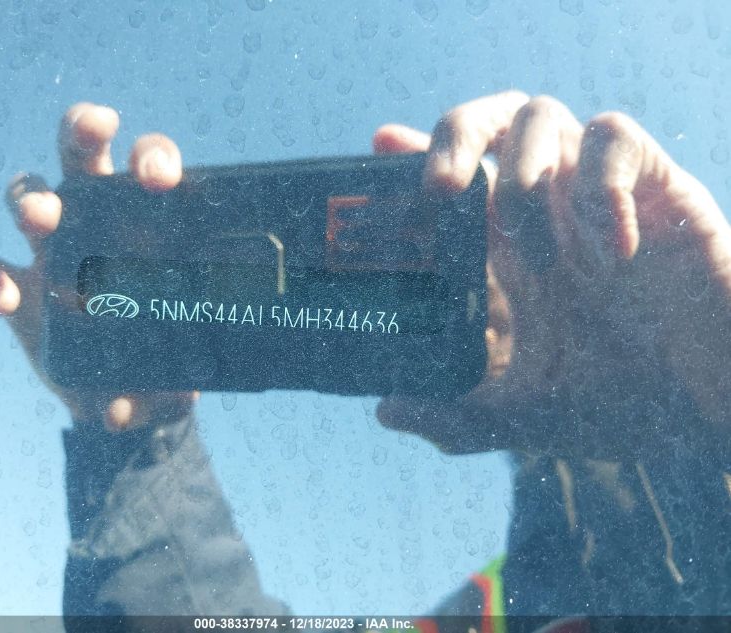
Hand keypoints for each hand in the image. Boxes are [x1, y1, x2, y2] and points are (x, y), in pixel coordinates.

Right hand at [0, 103, 195, 430]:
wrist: (121, 397)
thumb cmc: (162, 367)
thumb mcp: (178, 380)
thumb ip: (167, 394)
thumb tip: (137, 408)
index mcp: (150, 225)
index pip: (148, 166)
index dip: (153, 156)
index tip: (160, 179)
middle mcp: (96, 223)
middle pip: (81, 154)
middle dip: (83, 132)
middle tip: (96, 133)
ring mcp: (48, 251)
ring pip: (27, 193)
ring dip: (30, 196)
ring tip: (41, 218)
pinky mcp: (12, 285)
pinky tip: (2, 299)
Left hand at [374, 92, 730, 457]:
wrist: (706, 411)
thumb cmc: (619, 402)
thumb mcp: (525, 416)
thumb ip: (457, 418)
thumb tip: (386, 410)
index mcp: (507, 249)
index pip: (454, 177)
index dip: (415, 154)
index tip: (381, 146)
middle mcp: (546, 210)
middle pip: (490, 122)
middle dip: (455, 136)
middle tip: (437, 191)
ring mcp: (597, 196)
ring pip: (545, 115)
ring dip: (524, 172)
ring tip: (535, 248)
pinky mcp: (658, 191)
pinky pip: (619, 138)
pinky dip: (603, 185)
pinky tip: (613, 252)